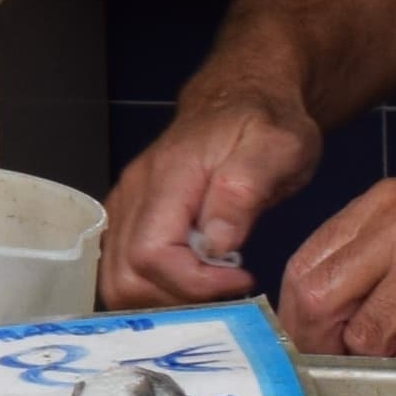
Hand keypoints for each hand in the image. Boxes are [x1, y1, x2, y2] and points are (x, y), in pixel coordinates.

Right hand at [103, 94, 317, 309]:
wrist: (243, 95)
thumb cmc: (265, 120)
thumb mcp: (279, 146)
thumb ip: (243, 191)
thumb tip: (216, 243)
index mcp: (169, 177)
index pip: (151, 254)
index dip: (194, 282)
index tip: (242, 277)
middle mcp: (134, 194)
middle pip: (124, 277)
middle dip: (177, 300)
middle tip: (226, 291)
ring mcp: (126, 206)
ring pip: (116, 281)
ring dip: (163, 300)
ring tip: (211, 289)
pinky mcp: (129, 217)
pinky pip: (121, 269)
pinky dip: (153, 289)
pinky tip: (193, 282)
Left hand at [276, 178, 395, 362]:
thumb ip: (374, 256)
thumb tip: (320, 316)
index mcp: (386, 203)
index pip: (308, 263)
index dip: (297, 313)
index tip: (307, 341)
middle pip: (321, 299)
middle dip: (321, 344)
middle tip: (340, 366)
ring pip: (367, 336)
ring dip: (377, 362)